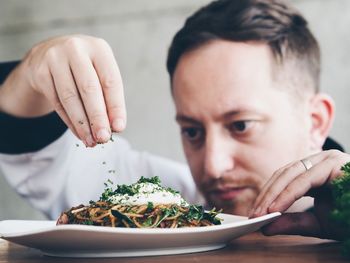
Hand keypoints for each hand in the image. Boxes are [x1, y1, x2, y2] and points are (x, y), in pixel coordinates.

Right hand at [1, 35, 125, 145]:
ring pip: (70, 98)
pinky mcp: (40, 72)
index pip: (110, 81)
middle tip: (104, 138)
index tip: (119, 128)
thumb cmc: (85, 68)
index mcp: (99, 48)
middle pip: (89, 89)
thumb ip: (108, 97)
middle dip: (97, 118)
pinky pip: (57, 102)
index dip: (115, 106)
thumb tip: (114, 127)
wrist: (50, 53)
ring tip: (91, 141)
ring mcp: (55, 59)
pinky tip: (79, 133)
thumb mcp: (100, 73)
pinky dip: (70, 121)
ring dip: (82, 124)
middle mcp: (76, 49)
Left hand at [249, 150, 349, 239]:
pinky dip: (288, 194)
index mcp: (315, 170)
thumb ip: (293, 222)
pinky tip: (276, 207)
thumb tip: (266, 227)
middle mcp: (320, 161)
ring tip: (262, 213)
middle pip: (283, 175)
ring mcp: (328, 159)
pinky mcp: (335, 164)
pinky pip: (305, 179)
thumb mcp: (319, 223)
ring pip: (290, 174)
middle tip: (254, 216)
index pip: (283, 178)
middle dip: (266, 196)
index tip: (254, 215)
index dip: (266, 196)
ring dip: (273, 195)